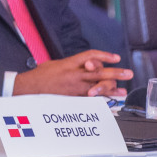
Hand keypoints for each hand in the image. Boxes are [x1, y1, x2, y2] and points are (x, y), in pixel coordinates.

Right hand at [12, 50, 132, 96]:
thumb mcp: (55, 63)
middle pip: (99, 72)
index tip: (115, 57)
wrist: (28, 88)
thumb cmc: (40, 75)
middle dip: (115, 73)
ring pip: (97, 86)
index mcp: (69, 63)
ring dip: (113, 88)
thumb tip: (84, 64)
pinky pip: (90, 99)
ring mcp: (74, 87)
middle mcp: (74, 74)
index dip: (104, 56)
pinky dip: (102, 99)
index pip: (90, 56)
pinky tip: (110, 100)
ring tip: (123, 90)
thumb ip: (72, 64)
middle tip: (128, 73)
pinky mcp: (72, 98)